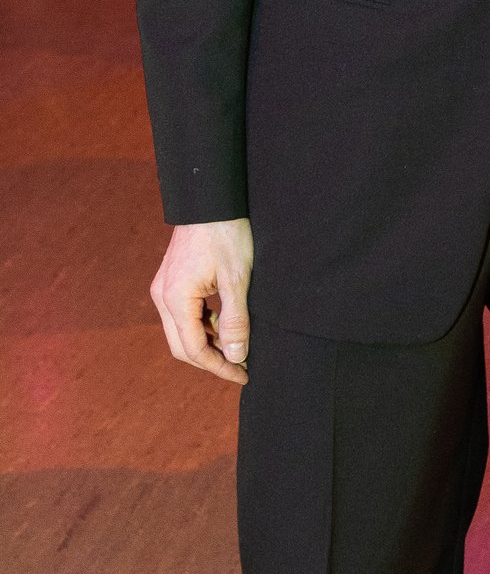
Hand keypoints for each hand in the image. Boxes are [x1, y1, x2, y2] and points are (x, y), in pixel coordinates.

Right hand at [150, 218, 254, 385]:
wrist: (211, 199)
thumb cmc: (226, 234)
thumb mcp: (236, 279)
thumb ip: (235, 321)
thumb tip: (235, 356)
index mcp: (175, 299)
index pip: (193, 349)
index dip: (218, 367)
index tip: (243, 374)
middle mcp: (162, 297)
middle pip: (182, 345)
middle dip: (211, 360)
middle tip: (241, 366)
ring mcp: (164, 288)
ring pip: (182, 331)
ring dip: (208, 343)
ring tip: (238, 346)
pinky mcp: (171, 281)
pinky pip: (183, 314)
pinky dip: (203, 325)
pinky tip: (225, 323)